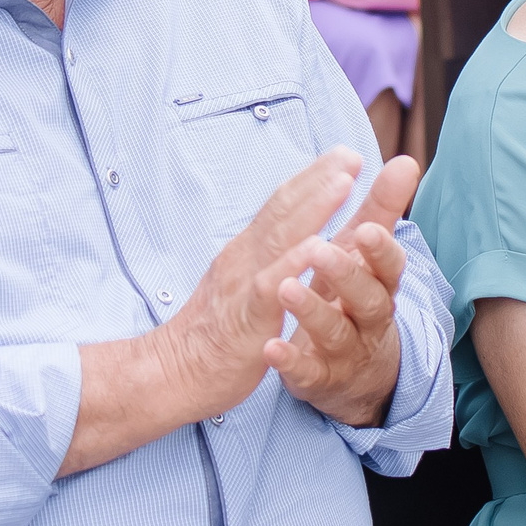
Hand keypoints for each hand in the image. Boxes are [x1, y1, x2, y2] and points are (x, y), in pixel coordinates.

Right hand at [153, 148, 368, 417]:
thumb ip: (267, 256)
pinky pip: (268, 288)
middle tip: (351, 154)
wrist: (174, 372)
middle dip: (318, 179)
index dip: (312, 178)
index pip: (281, 206)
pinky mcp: (245, 319)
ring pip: (279, 238)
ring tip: (343, 183)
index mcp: (248, 251)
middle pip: (283, 209)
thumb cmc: (216, 330)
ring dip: (313, 207)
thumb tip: (291, 231)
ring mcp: (243, 285)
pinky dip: (292, 265)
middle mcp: (245, 258)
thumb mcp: (243, 283)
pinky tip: (316, 249)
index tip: (343, 154)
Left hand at [266, 155, 419, 425]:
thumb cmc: (355, 299)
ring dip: (311, 310)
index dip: (379, 250)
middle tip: (320, 251)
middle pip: (365, 298)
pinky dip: (289, 361)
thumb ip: (381, 209)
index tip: (366, 229)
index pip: (389, 266)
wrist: (353, 375)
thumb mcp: (368, 258)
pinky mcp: (317, 378)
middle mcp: (366, 319)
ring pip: (333, 332)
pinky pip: (306, 372)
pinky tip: (270, 347)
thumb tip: (407, 160)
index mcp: (379, 284)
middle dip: (345, 274)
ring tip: (286, 288)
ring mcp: (343, 351)